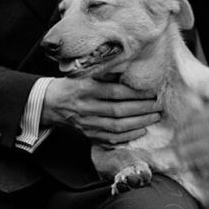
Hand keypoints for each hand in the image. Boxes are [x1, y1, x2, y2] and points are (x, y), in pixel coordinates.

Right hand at [41, 77, 162, 144]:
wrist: (50, 104)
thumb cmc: (71, 86)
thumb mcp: (85, 75)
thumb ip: (106, 74)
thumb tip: (131, 70)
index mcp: (87, 89)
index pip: (116, 92)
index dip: (136, 94)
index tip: (152, 92)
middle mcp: (87, 107)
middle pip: (119, 110)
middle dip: (143, 109)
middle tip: (158, 105)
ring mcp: (87, 123)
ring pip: (117, 126)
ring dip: (139, 123)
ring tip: (154, 117)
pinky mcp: (88, 135)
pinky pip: (111, 138)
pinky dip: (128, 136)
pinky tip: (141, 131)